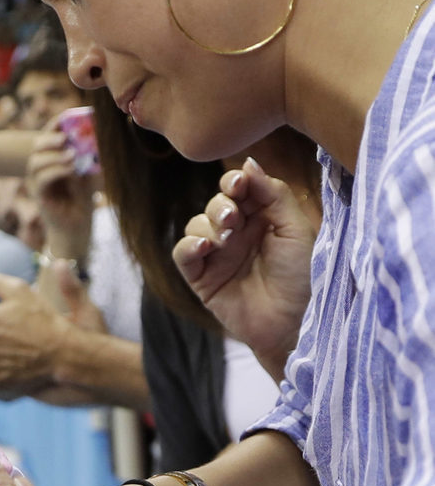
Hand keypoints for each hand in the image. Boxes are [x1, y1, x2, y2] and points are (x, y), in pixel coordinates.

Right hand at [27, 126, 95, 250]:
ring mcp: (37, 183)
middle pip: (37, 147)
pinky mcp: (39, 196)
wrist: (77, 228)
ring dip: (54, 155)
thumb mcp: (89, 174)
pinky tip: (70, 169)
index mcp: (51, 160)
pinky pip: (41, 179)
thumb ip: (90, 158)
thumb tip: (100, 138)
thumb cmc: (83, 201)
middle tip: (66, 137)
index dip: (54, 125)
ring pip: (36, 162)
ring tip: (73, 155)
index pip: (47, 137)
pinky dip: (56, 171)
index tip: (68, 117)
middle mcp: (40, 170)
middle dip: (50, 138)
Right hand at [173, 156, 316, 379]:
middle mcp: (237, 233)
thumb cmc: (302, 276)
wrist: (292, 322)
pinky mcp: (201, 278)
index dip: (235, 182)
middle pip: (214, 204)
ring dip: (208, 225)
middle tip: (234, 219)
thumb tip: (248, 162)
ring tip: (226, 239)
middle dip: (221, 206)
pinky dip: (189, 246)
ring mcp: (217, 256)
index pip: (238, 188)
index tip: (240, 183)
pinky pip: (182, 253)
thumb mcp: (295, 228)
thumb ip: (273, 193)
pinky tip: (206, 248)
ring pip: (196, 225)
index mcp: (261, 217)